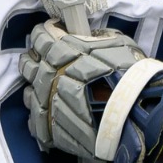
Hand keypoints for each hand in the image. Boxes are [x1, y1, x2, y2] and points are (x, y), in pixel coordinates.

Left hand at [20, 21, 162, 162]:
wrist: (134, 114)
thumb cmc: (128, 74)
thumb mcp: (118, 43)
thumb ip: (97, 38)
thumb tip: (90, 37)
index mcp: (60, 50)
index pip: (40, 36)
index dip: (46, 33)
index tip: (53, 33)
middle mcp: (46, 76)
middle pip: (28, 64)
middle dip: (36, 59)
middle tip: (47, 60)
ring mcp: (45, 104)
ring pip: (28, 93)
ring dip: (37, 88)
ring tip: (51, 89)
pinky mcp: (49, 129)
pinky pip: (35, 121)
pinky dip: (42, 116)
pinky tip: (54, 113)